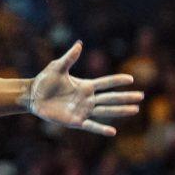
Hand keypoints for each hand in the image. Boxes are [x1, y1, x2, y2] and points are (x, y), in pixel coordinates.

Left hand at [25, 40, 142, 135]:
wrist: (33, 96)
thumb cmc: (44, 80)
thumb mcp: (57, 67)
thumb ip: (69, 58)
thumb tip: (79, 43)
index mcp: (85, 86)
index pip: (105, 83)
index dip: (117, 81)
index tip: (131, 79)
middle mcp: (87, 99)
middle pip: (110, 98)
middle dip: (126, 97)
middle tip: (141, 96)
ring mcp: (83, 110)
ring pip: (106, 111)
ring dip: (120, 111)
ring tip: (135, 109)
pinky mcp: (75, 121)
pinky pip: (91, 125)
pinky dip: (101, 129)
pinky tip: (113, 131)